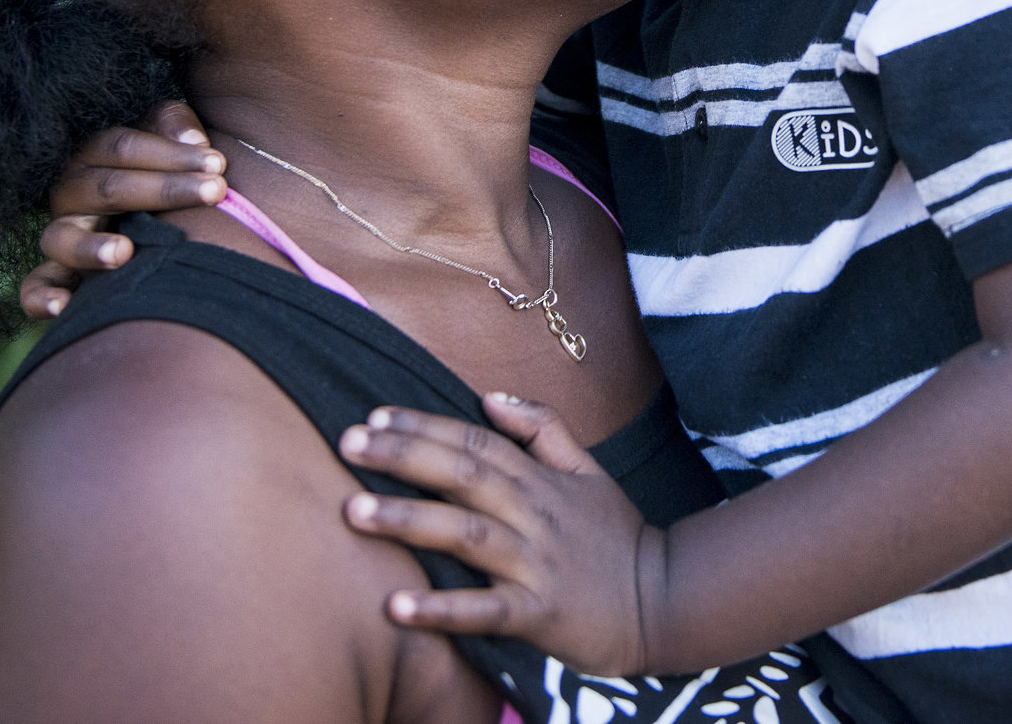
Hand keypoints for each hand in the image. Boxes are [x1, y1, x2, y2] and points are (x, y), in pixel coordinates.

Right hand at [19, 101, 228, 318]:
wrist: (153, 211)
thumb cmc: (165, 167)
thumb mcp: (167, 138)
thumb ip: (173, 125)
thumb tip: (192, 140)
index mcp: (94, 154)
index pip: (123, 148)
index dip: (171, 154)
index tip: (217, 164)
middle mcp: (71, 192)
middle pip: (107, 188)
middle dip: (164, 189)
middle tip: (216, 192)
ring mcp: (62, 234)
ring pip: (61, 237)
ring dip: (90, 247)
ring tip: (124, 253)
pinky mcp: (58, 275)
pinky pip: (35, 286)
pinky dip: (42, 296)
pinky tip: (63, 306)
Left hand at [337, 394, 664, 675]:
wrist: (663, 601)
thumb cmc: (615, 536)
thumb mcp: (587, 470)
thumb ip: (543, 428)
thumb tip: (489, 395)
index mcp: (539, 480)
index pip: (475, 439)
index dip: (424, 426)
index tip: (373, 416)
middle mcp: (533, 514)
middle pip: (463, 474)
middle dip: (403, 457)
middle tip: (348, 444)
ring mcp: (535, 564)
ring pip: (466, 534)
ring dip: (409, 521)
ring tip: (353, 513)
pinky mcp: (538, 615)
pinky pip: (484, 611)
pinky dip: (441, 609)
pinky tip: (396, 606)